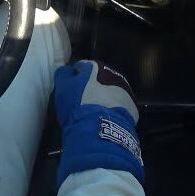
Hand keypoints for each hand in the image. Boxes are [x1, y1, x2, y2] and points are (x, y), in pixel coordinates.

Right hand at [53, 60, 143, 186]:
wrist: (100, 129)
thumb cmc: (77, 106)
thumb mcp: (62, 88)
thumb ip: (63, 75)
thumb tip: (66, 71)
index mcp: (95, 67)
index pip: (83, 66)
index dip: (75, 77)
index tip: (71, 88)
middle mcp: (112, 75)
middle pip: (100, 79)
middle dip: (93, 87)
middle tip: (83, 101)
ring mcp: (125, 91)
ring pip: (112, 92)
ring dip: (105, 99)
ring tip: (95, 113)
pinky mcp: (131, 108)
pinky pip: (120, 107)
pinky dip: (114, 111)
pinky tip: (106, 120)